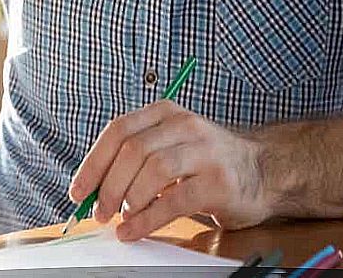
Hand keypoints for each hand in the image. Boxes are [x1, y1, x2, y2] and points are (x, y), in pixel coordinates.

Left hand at [69, 101, 270, 240]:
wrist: (264, 171)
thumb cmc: (207, 162)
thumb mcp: (170, 146)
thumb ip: (135, 159)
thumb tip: (92, 188)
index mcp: (165, 113)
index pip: (118, 130)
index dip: (93, 163)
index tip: (78, 190)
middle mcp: (185, 125)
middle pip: (132, 151)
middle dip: (107, 185)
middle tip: (99, 211)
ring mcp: (205, 151)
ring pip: (152, 171)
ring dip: (128, 199)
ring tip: (121, 218)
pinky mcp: (218, 182)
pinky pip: (174, 201)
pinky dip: (147, 219)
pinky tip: (134, 230)